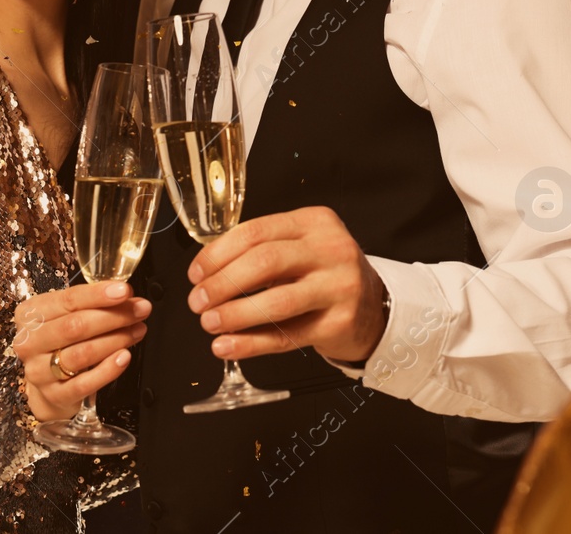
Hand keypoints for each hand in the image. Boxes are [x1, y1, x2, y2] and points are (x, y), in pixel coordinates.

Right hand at [12, 281, 150, 421]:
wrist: (46, 379)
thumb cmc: (60, 338)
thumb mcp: (67, 314)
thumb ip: (91, 303)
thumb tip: (125, 295)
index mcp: (31, 314)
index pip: (67, 300)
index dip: (98, 295)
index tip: (124, 291)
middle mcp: (30, 342)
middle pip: (75, 326)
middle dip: (114, 316)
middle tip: (140, 310)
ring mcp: (39, 371)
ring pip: (82, 354)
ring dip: (116, 340)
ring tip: (137, 330)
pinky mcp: (54, 395)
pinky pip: (84, 384)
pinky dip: (108, 370)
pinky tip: (124, 357)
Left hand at [188, 206, 387, 363]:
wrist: (374, 307)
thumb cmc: (325, 275)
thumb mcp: (302, 247)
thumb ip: (262, 251)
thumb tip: (208, 272)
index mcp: (314, 222)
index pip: (257, 231)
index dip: (219, 254)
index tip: (197, 273)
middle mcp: (331, 249)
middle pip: (265, 262)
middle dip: (223, 284)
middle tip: (198, 301)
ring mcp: (339, 286)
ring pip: (276, 301)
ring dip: (234, 315)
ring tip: (210, 323)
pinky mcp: (340, 322)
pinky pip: (287, 336)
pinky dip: (251, 344)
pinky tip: (228, 347)